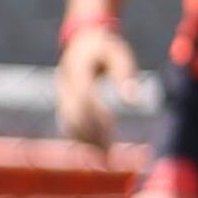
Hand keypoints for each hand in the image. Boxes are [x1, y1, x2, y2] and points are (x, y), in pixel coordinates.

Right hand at [54, 23, 137, 149]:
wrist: (83, 38)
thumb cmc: (106, 46)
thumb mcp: (119, 54)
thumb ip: (126, 75)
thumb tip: (136, 103)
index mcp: (78, 69)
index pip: (85, 99)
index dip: (96, 118)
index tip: (112, 135)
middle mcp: (65, 82)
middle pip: (75, 115)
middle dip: (91, 137)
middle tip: (108, 159)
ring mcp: (61, 92)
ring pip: (68, 122)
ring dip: (85, 141)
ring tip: (104, 160)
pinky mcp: (62, 100)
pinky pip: (68, 122)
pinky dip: (80, 137)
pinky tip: (95, 149)